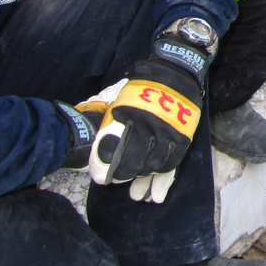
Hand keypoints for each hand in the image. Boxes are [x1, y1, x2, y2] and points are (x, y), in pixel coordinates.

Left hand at [88, 59, 201, 200]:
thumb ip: (102, 112)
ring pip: (153, 166)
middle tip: (118, 181)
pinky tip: (156, 187)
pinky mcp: (183, 136)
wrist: (175, 72)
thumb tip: (82, 127)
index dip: (107, 168)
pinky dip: (163, 177)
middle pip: (134, 162)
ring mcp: (167, 132)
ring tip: (137, 193)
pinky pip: (172, 162)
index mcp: (127, 116)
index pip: (114, 150)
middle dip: (124, 176)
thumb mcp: (117, 96)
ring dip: (144, 181)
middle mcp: (147, 126)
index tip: (103, 177)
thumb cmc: (141, 87)